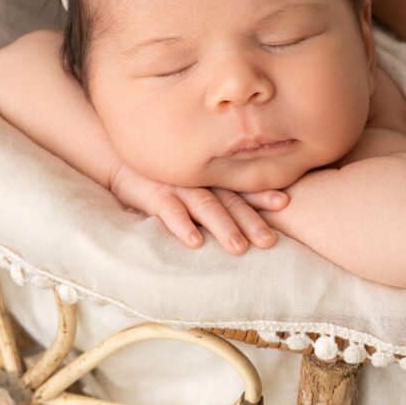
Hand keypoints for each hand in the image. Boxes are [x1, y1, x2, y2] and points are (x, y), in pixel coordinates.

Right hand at [107, 163, 288, 252]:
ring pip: (206, 206)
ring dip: (223, 227)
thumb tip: (250, 208)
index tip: (285, 202)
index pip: (241, 187)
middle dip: (251, 220)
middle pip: (231, 201)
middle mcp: (200, 181)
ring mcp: (178, 187)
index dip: (262, 194)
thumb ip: (215, 189)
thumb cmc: (162, 173)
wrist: (120, 156)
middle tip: (270, 241)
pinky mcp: (154, 194)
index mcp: (212, 178)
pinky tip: (196, 241)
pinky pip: (170, 211)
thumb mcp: (192, 178)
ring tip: (239, 248)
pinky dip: (183, 226)